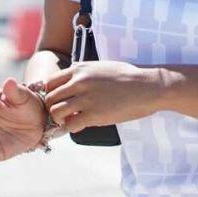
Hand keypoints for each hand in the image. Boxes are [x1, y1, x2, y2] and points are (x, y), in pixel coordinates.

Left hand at [44, 61, 164, 133]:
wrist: (148, 86)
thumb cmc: (128, 77)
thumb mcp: (102, 67)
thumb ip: (84, 73)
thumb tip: (72, 80)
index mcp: (80, 69)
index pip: (50, 82)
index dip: (51, 94)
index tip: (59, 101)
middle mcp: (79, 82)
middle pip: (49, 98)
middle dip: (52, 108)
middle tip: (62, 115)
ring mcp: (85, 98)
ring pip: (55, 111)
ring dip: (60, 119)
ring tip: (70, 121)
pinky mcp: (94, 114)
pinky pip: (70, 125)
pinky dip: (71, 128)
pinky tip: (80, 127)